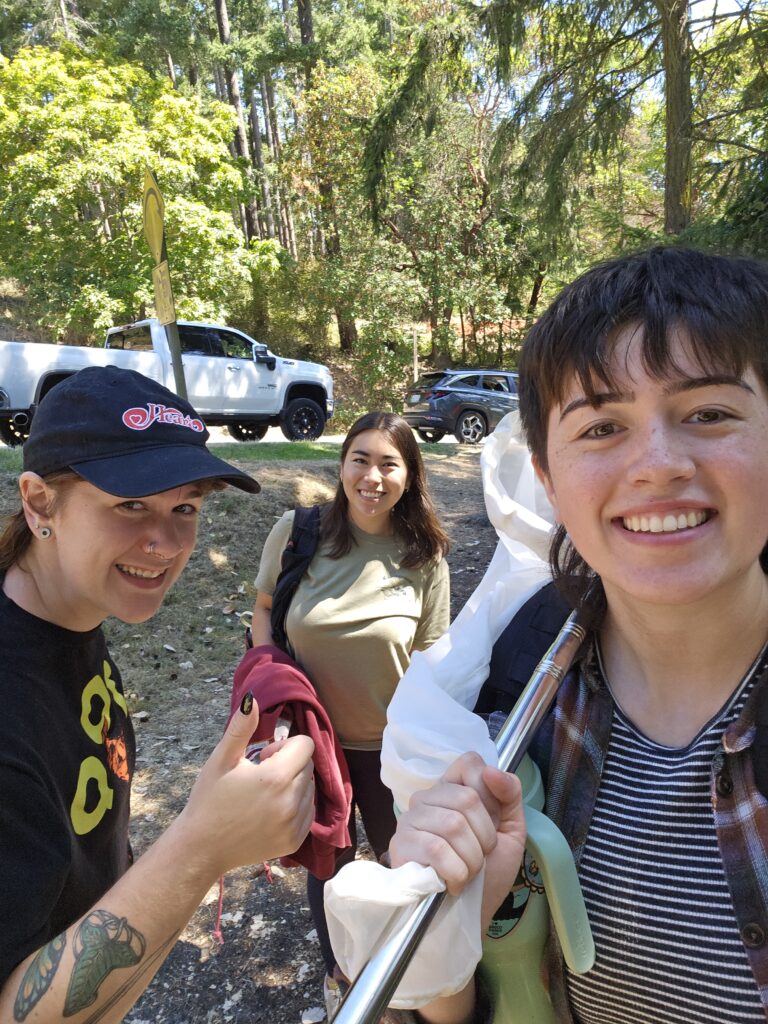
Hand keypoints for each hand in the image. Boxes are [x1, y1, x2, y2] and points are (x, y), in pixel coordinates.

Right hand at [180, 698, 314, 875]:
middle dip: (289, 764)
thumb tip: (253, 699)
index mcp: (276, 777)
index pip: (306, 745)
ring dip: (293, 785)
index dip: (285, 746)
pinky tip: (269, 811)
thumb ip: (241, 728)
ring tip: (263, 794)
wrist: (201, 848)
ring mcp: (295, 824)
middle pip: (308, 766)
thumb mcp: (221, 759)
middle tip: (260, 775)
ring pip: (310, 789)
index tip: (263, 757)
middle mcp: (291, 801)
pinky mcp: (294, 841)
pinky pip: (309, 813)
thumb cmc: (209, 799)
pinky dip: (296, 806)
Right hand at [389, 752, 524, 921]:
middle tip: (479, 858)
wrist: (469, 918)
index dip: (488, 790)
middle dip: (484, 838)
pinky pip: (436, 848)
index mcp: (454, 789)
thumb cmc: (489, 875)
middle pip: (467, 798)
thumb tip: (492, 771)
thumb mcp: (511, 832)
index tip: (492, 820)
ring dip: (471, 860)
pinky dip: (455, 873)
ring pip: (453, 824)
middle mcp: (428, 797)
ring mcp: (410, 819)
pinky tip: (451, 883)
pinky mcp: (401, 845)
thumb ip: (510, 795)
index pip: (469, 762)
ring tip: (466, 874)